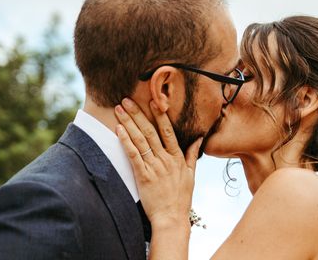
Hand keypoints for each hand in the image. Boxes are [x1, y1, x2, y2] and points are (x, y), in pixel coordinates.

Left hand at [115, 98, 201, 231]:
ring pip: (140, 139)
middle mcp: (166, 159)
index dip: (159, 114)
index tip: (152, 100)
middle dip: (138, 113)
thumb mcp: (191, 175)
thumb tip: (199, 138)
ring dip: (129, 122)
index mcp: (177, 157)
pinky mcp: (143, 176)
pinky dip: (126, 141)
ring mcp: (154, 167)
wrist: (172, 219)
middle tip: (127, 99)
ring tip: (120, 109)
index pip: (167, 130)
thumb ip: (192, 154)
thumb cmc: (181, 199)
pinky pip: (133, 155)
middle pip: (150, 131)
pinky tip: (119, 130)